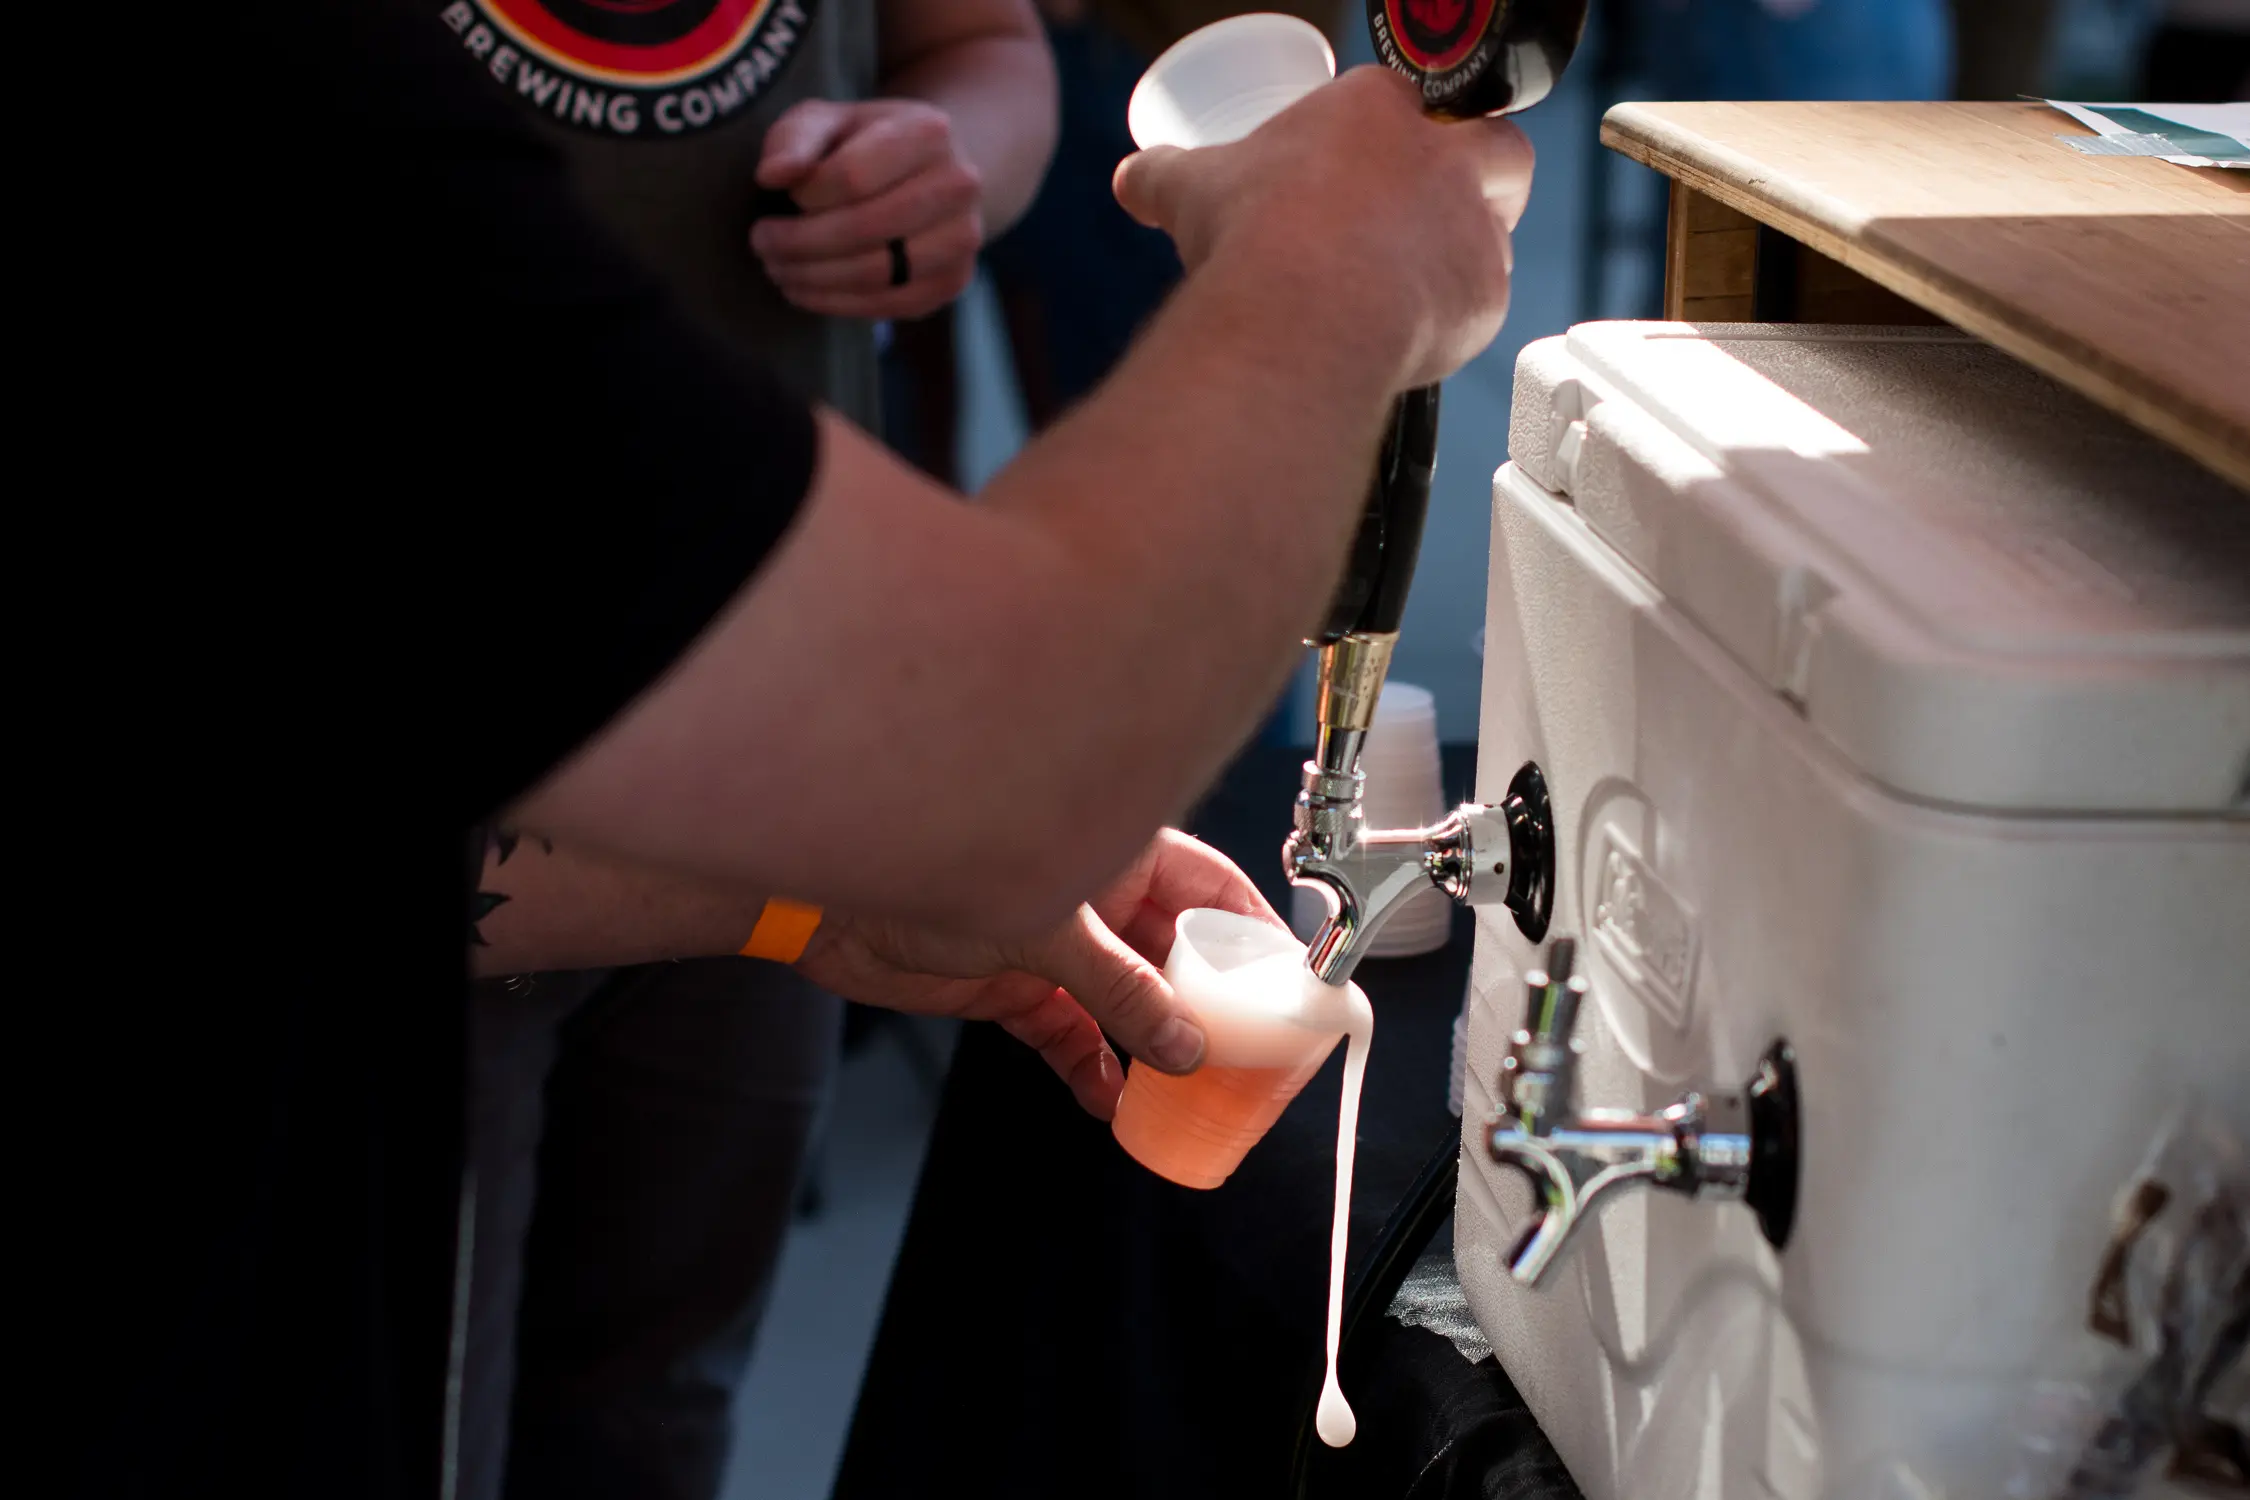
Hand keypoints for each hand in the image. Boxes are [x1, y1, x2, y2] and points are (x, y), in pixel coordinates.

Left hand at [750, 97, 983, 320]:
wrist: (931, 173)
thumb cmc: (865, 144)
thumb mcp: (827, 120)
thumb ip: (794, 139)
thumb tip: (772, 176)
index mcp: (928, 131)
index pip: (852, 177)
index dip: (805, 195)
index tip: (783, 195)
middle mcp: (959, 185)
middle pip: (864, 228)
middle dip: (799, 243)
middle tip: (762, 243)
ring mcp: (963, 239)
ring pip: (877, 273)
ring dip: (813, 278)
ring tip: (778, 268)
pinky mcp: (952, 282)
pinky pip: (889, 304)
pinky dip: (837, 304)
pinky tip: (805, 290)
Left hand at [794, 830, 1285, 1118]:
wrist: (832, 906)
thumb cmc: (928, 867)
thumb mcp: (1047, 934)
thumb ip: (1120, 990)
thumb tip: (1185, 1044)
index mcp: (1118, 854)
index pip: (1213, 889)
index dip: (1254, 934)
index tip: (1290, 982)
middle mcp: (1096, 899)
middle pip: (1178, 954)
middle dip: (1210, 1006)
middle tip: (1246, 1054)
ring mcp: (1058, 946)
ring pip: (1130, 1003)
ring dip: (1154, 1047)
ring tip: (1184, 1093)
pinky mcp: (1019, 990)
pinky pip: (1075, 1037)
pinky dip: (1094, 1069)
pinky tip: (1111, 1101)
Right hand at [1112, 66, 1533, 387]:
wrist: (1297, 313)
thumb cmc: (1253, 237)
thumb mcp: (1192, 190)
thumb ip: (1164, 177)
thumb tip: (1133, 180)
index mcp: (1374, 109)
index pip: (1405, 101)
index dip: (1392, 134)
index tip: (1367, 170)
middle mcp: (1439, 155)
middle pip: (1494, 143)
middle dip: (1478, 170)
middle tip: (1432, 208)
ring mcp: (1470, 223)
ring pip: (1502, 224)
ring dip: (1469, 248)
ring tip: (1419, 280)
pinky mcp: (1486, 290)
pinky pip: (1486, 300)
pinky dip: (1454, 317)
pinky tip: (1413, 334)